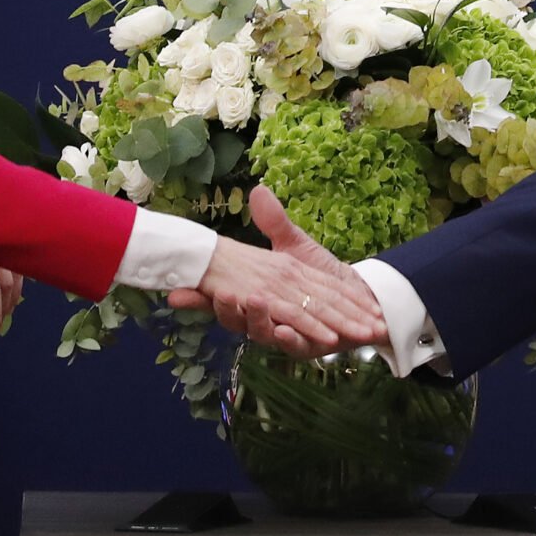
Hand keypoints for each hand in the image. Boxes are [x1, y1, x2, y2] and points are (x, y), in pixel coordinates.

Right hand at [167, 186, 386, 355]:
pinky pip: (296, 343)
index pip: (223, 297)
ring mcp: (286, 332)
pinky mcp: (308, 345)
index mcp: (258, 293)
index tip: (175, 292)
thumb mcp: (296, 244)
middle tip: (216, 294)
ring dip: (258, 320)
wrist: (360, 299)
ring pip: (264, 330)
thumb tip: (257, 191)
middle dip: (225, 308)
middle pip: (239, 316)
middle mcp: (267, 316)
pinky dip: (291, 336)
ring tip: (254, 302)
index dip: (198, 296)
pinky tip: (286, 329)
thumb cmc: (325, 274)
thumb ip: (275, 222)